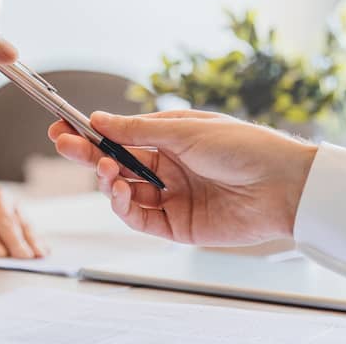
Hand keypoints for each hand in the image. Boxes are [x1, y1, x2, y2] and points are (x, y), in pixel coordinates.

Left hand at [0, 177, 45, 258]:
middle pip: (7, 222)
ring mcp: (11, 203)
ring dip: (31, 241)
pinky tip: (44, 250)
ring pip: (22, 224)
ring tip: (40, 256)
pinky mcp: (20, 211)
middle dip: (15, 242)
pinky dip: (37, 239)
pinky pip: (30, 226)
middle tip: (23, 259)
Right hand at [48, 110, 317, 245]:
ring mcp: (171, 197)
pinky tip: (121, 191)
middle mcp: (168, 167)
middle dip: (89, 154)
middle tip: (65, 145)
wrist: (283, 185)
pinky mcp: (177, 225)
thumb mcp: (185, 130)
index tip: (63, 126)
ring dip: (107, 180)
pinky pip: (140, 218)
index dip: (91, 133)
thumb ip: (138, 129)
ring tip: (107, 170)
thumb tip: (99, 119)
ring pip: (123, 192)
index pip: (121, 135)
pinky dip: (124, 206)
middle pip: (116, 163)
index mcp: (170, 138)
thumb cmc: (243, 147)